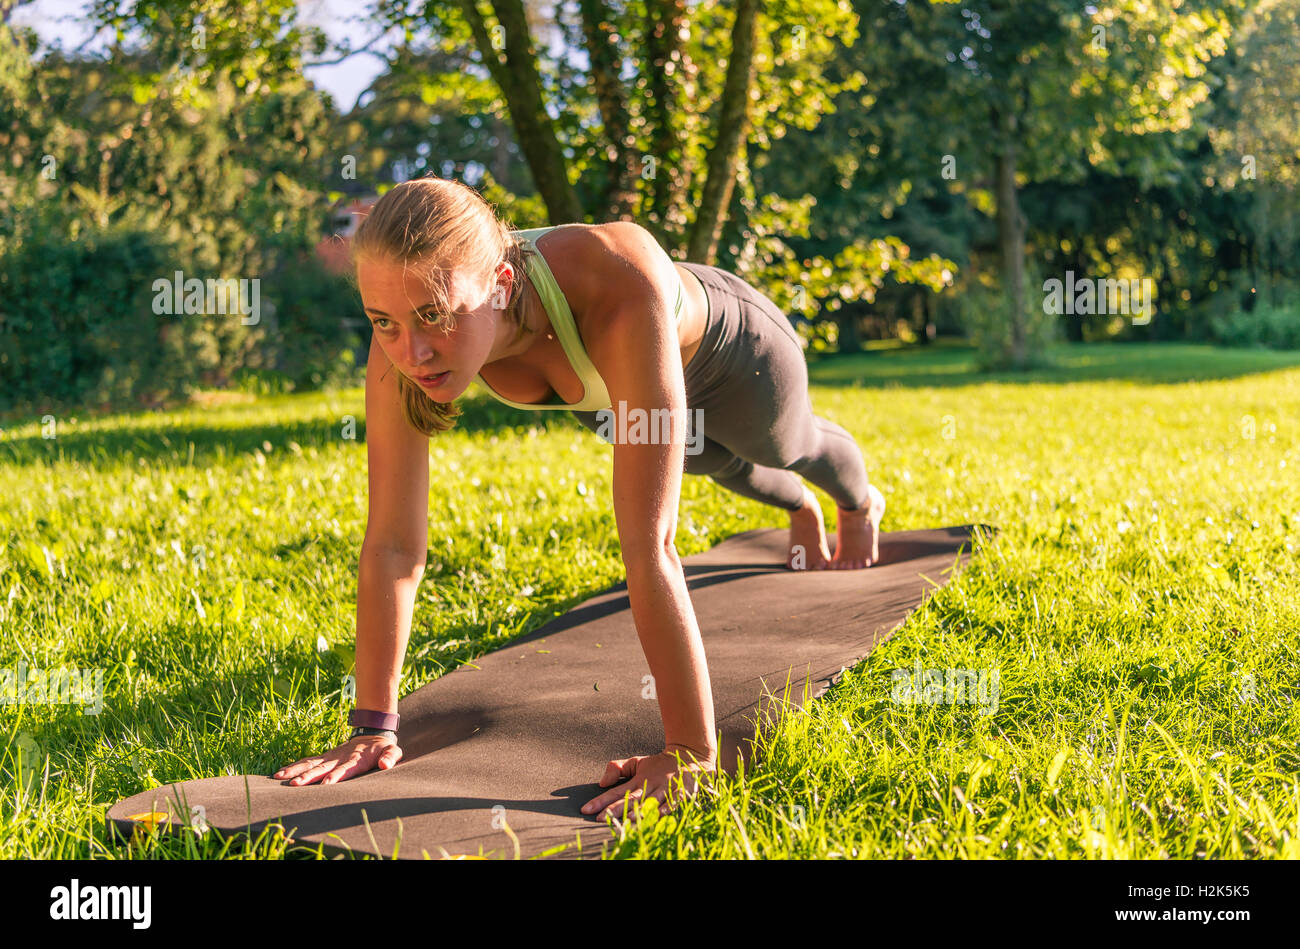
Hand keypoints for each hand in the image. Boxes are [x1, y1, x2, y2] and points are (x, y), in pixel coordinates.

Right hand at [272, 734, 401, 785]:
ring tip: (280, 778)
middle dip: (309, 776)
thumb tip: (385, 764)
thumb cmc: (382, 748)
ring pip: (311, 763)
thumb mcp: (393, 751)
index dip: (336, 776)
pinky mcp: (325, 758)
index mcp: (357, 759)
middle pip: (323, 767)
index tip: (325, 784)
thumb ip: (391, 757)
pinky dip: (294, 767)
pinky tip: (279, 774)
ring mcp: (330, 757)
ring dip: (296, 771)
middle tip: (295, 785)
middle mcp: (340, 758)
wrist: (372, 734)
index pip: (346, 769)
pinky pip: (307, 762)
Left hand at [581, 746, 715, 820]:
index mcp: (638, 778)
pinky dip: (661, 812)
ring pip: (649, 803)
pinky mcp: (679, 794)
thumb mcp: (637, 762)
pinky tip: (653, 819)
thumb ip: (618, 769)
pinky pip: (670, 805)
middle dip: (614, 810)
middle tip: (599, 819)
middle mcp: (650, 784)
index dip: (601, 800)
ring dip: (636, 813)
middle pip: (630, 799)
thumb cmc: (659, 764)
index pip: (616, 792)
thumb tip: (602, 782)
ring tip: (623, 822)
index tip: (587, 809)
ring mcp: (665, 790)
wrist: (689, 756)